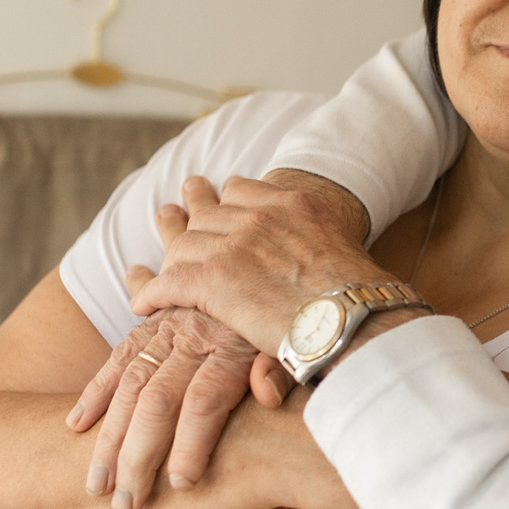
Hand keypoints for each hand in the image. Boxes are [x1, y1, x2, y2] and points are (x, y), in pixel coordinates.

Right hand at [67, 305, 289, 506]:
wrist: (273, 267)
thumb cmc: (297, 325)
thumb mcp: (299, 342)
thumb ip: (282, 369)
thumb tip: (266, 395)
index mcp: (234, 346)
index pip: (206, 400)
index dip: (193, 442)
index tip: (181, 486)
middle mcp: (196, 336)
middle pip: (160, 400)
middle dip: (138, 456)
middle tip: (125, 504)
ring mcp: (170, 327)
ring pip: (131, 384)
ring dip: (109, 437)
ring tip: (96, 485)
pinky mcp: (155, 321)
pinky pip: (119, 356)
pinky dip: (96, 390)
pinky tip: (76, 426)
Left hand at [137, 174, 391, 348]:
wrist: (357, 318)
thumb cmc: (364, 297)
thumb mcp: (340, 253)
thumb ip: (313, 245)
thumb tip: (313, 266)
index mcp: (292, 204)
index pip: (240, 190)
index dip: (224, 205)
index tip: (215, 210)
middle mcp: (259, 216)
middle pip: (207, 215)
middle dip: (189, 223)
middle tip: (171, 221)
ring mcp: (234, 244)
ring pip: (184, 246)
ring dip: (170, 262)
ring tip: (155, 272)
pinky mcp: (213, 279)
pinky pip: (170, 281)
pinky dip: (152, 293)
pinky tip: (144, 303)